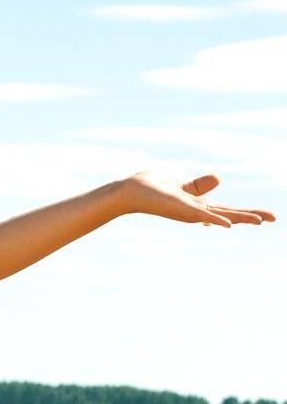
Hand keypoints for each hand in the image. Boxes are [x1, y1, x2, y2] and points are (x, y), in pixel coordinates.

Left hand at [119, 170, 275, 227]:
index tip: (264, 217)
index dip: (245, 213)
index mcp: (197, 207)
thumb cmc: (151, 189)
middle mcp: (196, 212)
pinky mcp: (180, 208)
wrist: (130, 192)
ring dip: (240, 218)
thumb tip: (219, 179)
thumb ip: (198, 186)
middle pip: (229, 214)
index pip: (226, 210)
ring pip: (220, 215)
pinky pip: (201, 215)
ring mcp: (189, 211)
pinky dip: (215, 220)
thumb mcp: (181, 186)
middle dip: (251, 216)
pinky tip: (229, 224)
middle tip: (273, 218)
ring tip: (260, 220)